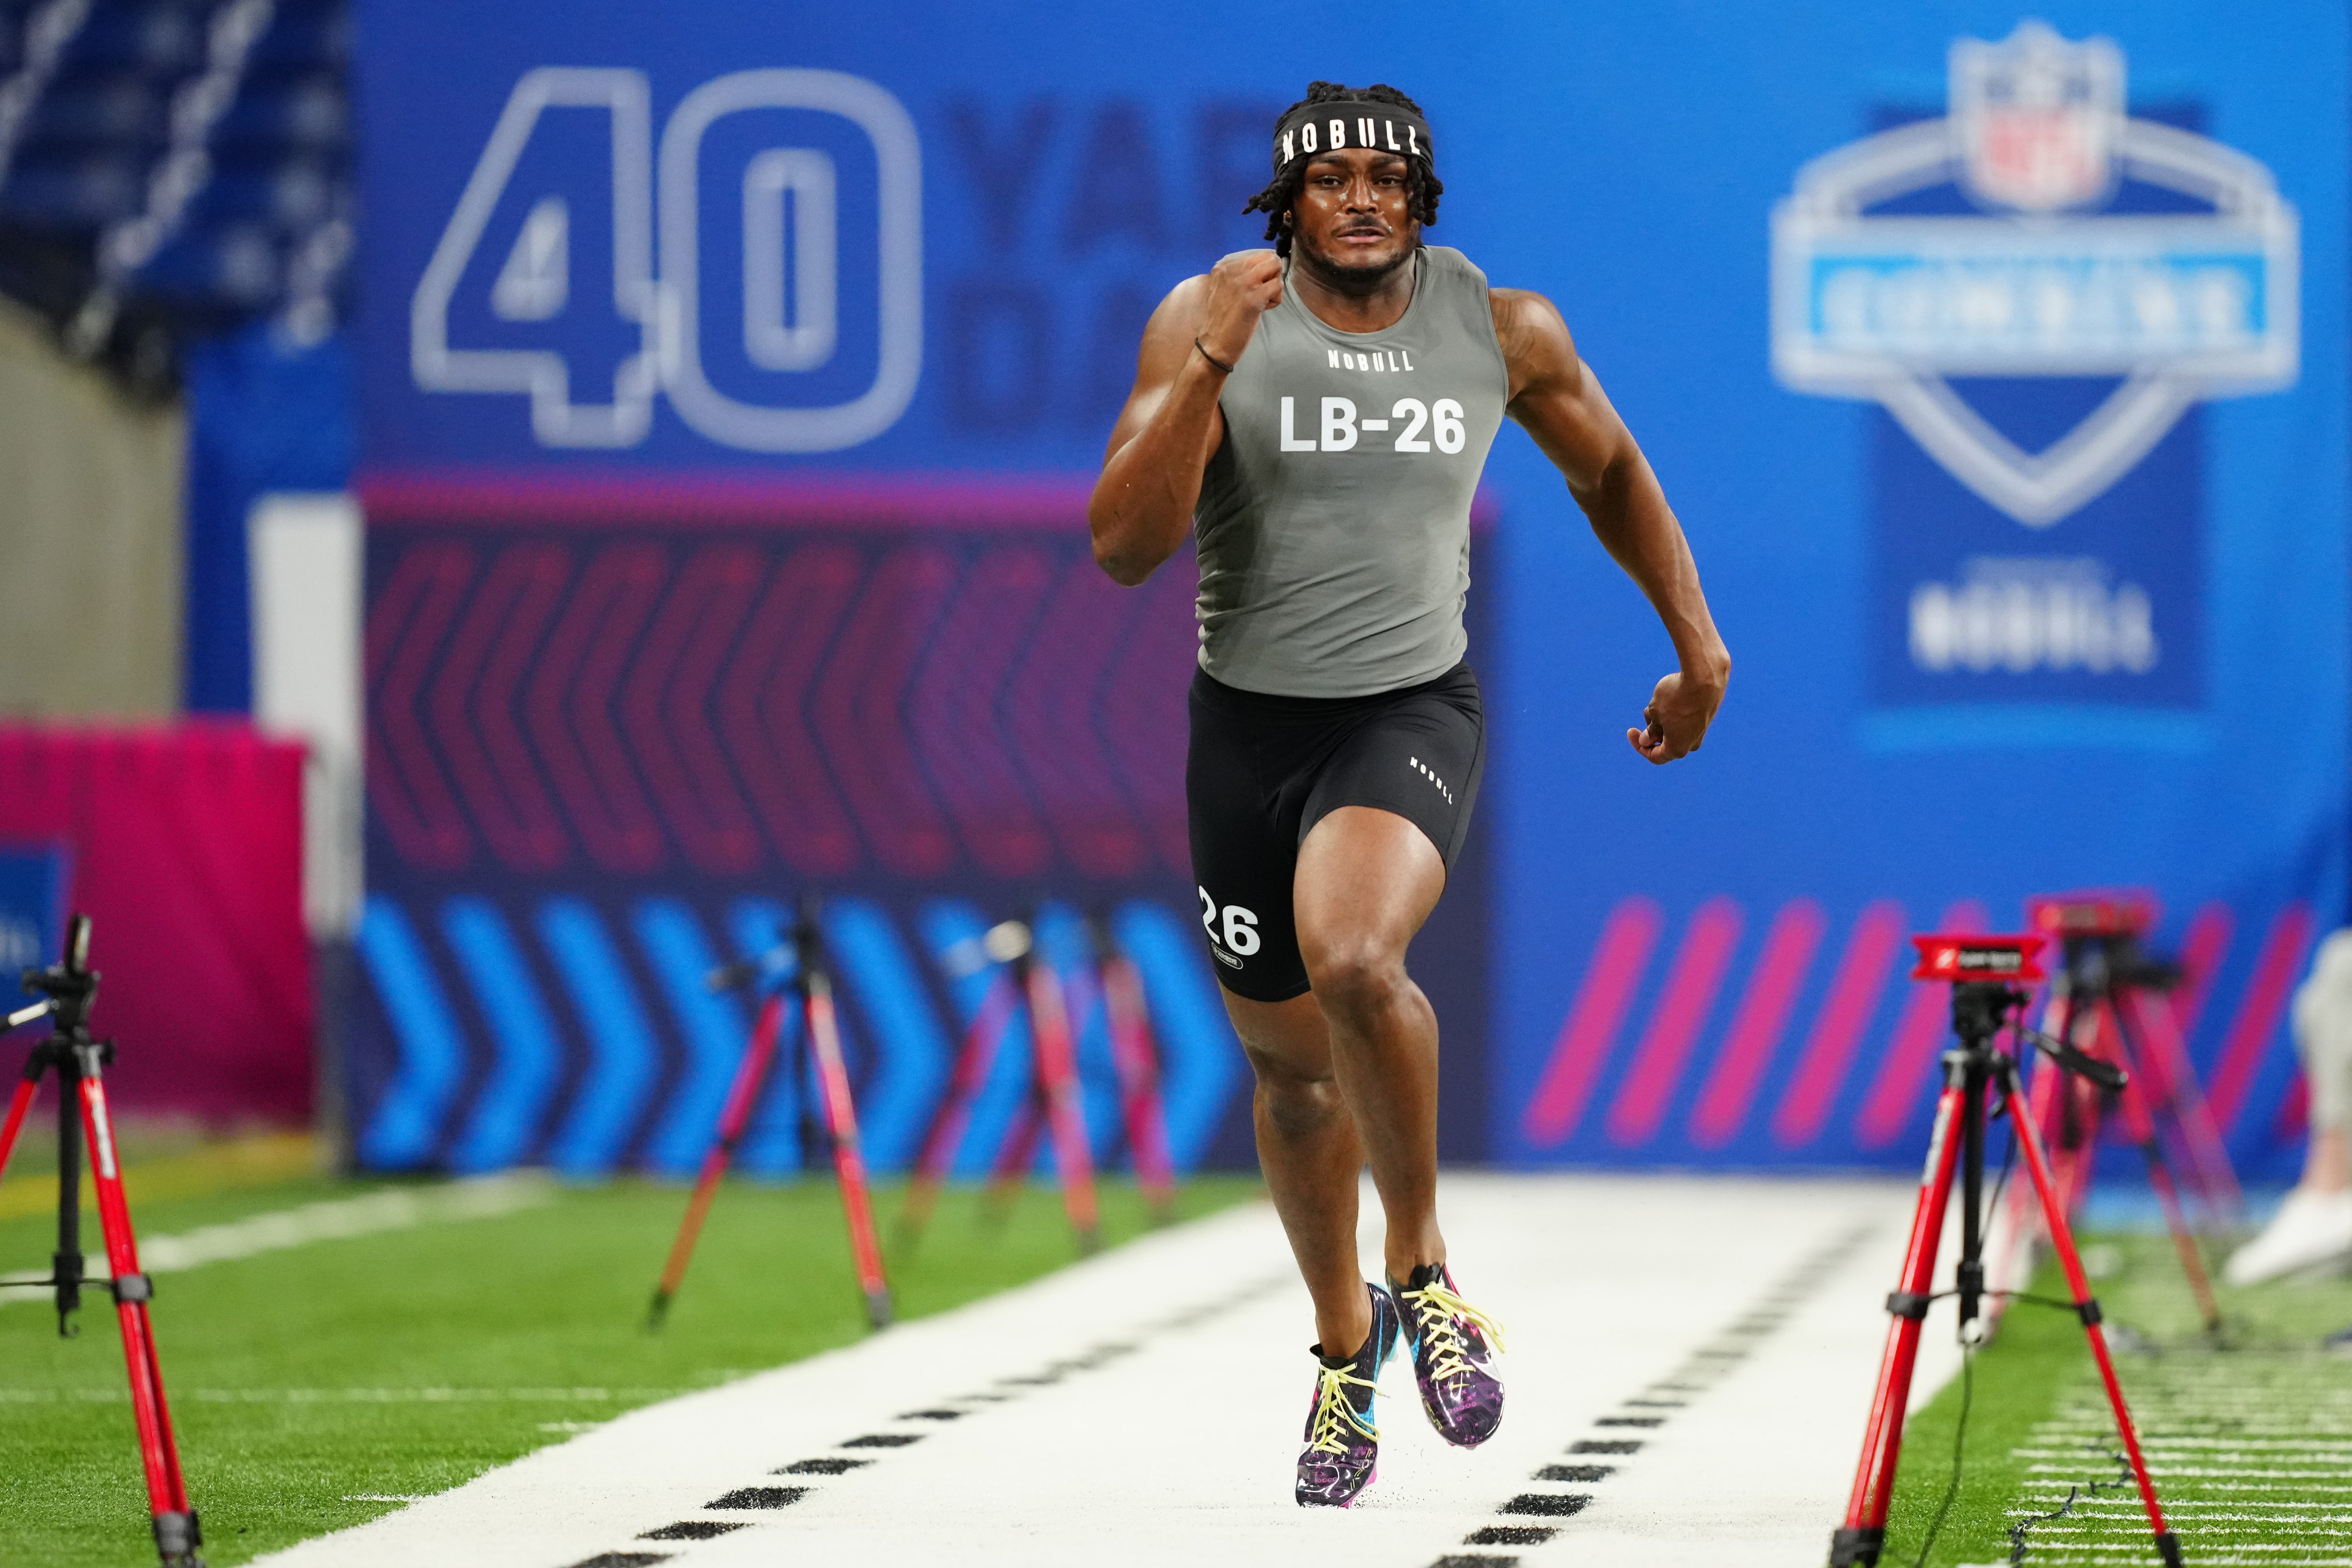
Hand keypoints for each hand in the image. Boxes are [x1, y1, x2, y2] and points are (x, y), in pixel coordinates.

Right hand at [1197, 250, 1284, 367]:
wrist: (1214, 344)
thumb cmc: (1223, 318)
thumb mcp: (1225, 287)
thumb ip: (1240, 273)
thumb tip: (1269, 262)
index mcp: (1223, 265)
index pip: (1259, 254)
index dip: (1262, 272)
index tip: (1251, 288)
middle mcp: (1231, 269)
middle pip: (1269, 257)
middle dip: (1272, 275)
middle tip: (1262, 292)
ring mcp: (1242, 282)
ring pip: (1275, 267)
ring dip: (1274, 285)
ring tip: (1261, 300)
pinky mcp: (1252, 298)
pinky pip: (1278, 286)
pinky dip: (1275, 299)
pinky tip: (1262, 309)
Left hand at [1626, 665, 1724, 764]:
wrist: (1705, 675)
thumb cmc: (1676, 695)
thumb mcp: (1655, 712)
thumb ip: (1651, 729)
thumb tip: (1646, 740)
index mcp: (1677, 748)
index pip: (1655, 756)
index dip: (1639, 746)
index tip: (1630, 731)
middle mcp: (1692, 743)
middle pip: (1665, 741)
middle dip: (1652, 728)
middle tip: (1648, 710)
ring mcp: (1702, 729)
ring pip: (1675, 728)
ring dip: (1663, 717)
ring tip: (1660, 699)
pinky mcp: (1707, 715)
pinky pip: (1686, 718)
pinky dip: (1676, 710)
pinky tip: (1673, 694)